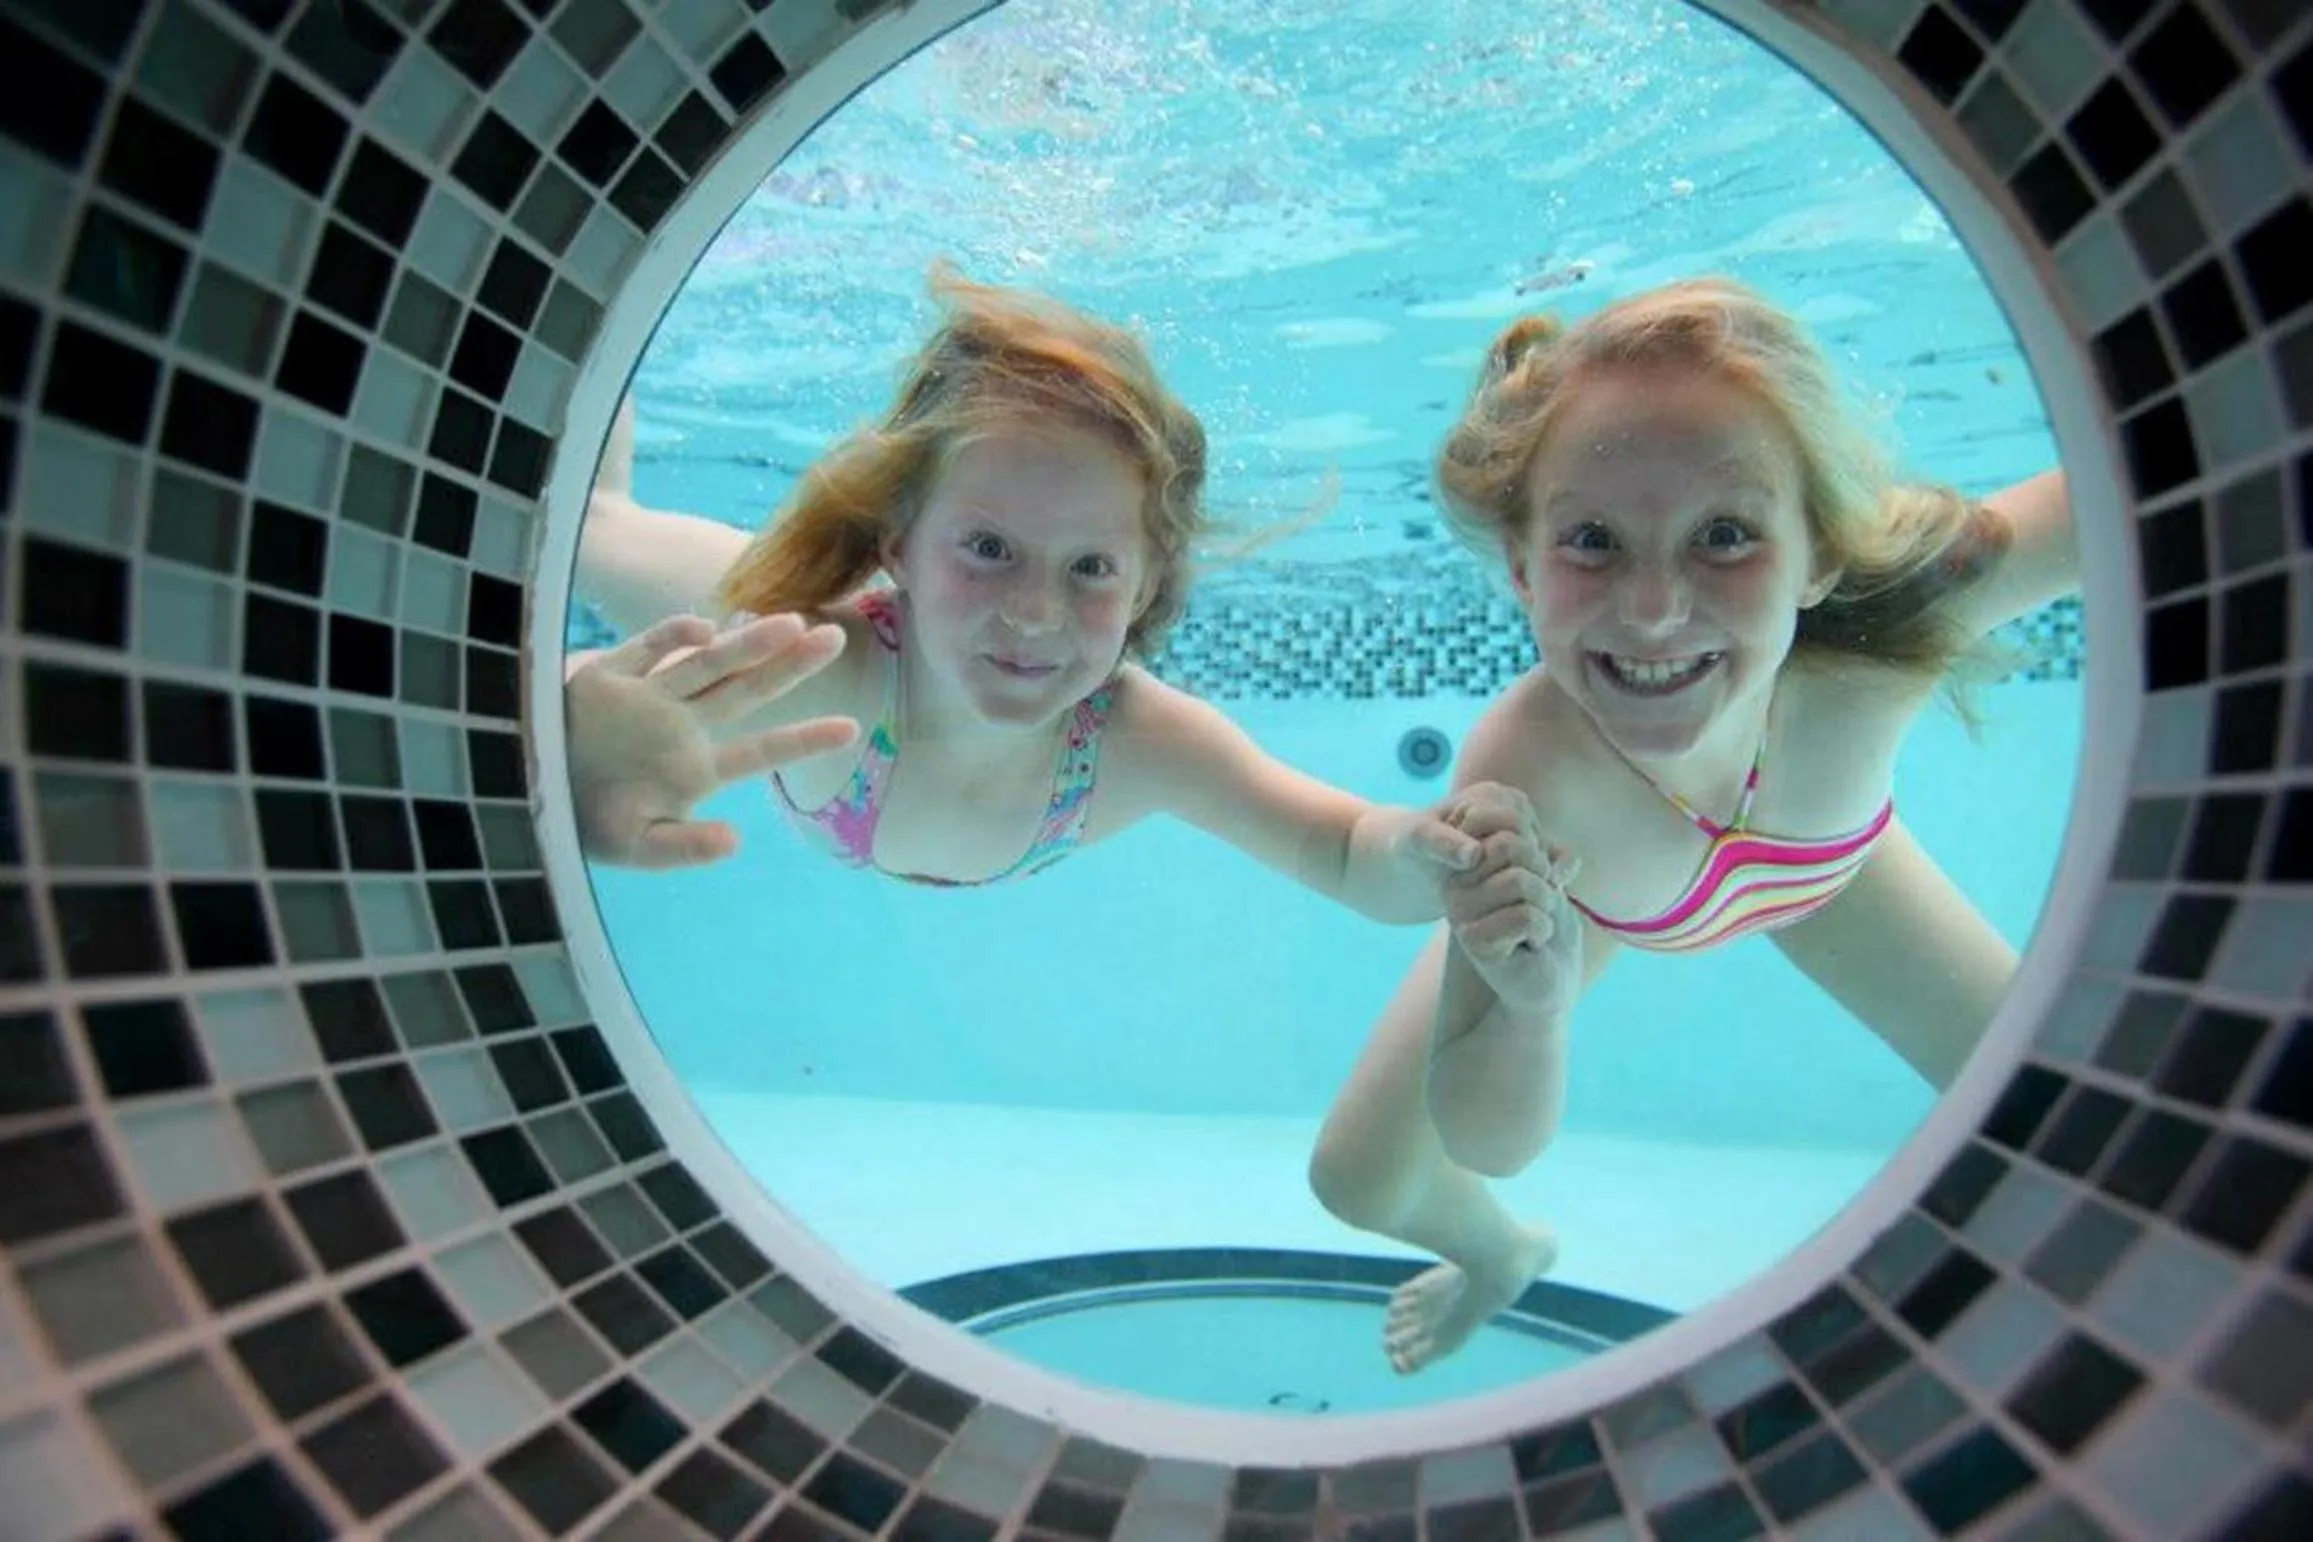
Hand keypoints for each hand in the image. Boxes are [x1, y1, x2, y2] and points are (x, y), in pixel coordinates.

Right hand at [565, 613, 857, 869]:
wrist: (521, 797)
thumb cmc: (583, 823)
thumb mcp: (638, 847)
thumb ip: (685, 848)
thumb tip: (735, 844)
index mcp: (695, 767)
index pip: (762, 751)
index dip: (805, 739)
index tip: (854, 728)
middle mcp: (681, 725)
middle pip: (748, 691)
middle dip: (792, 666)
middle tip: (838, 636)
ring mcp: (648, 697)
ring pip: (708, 664)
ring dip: (748, 643)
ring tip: (793, 624)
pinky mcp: (608, 677)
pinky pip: (647, 650)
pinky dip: (674, 637)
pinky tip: (706, 631)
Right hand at [1440, 784, 1581, 1013]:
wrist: (1551, 983)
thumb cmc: (1550, 928)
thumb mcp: (1550, 880)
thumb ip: (1546, 856)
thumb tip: (1554, 853)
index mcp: (1469, 867)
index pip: (1507, 832)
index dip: (1538, 857)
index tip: (1537, 885)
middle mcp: (1456, 884)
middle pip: (1513, 848)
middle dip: (1543, 880)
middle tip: (1537, 910)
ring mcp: (1461, 912)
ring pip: (1521, 881)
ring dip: (1545, 908)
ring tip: (1534, 929)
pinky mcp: (1473, 940)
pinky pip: (1526, 916)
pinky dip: (1542, 931)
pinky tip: (1530, 948)